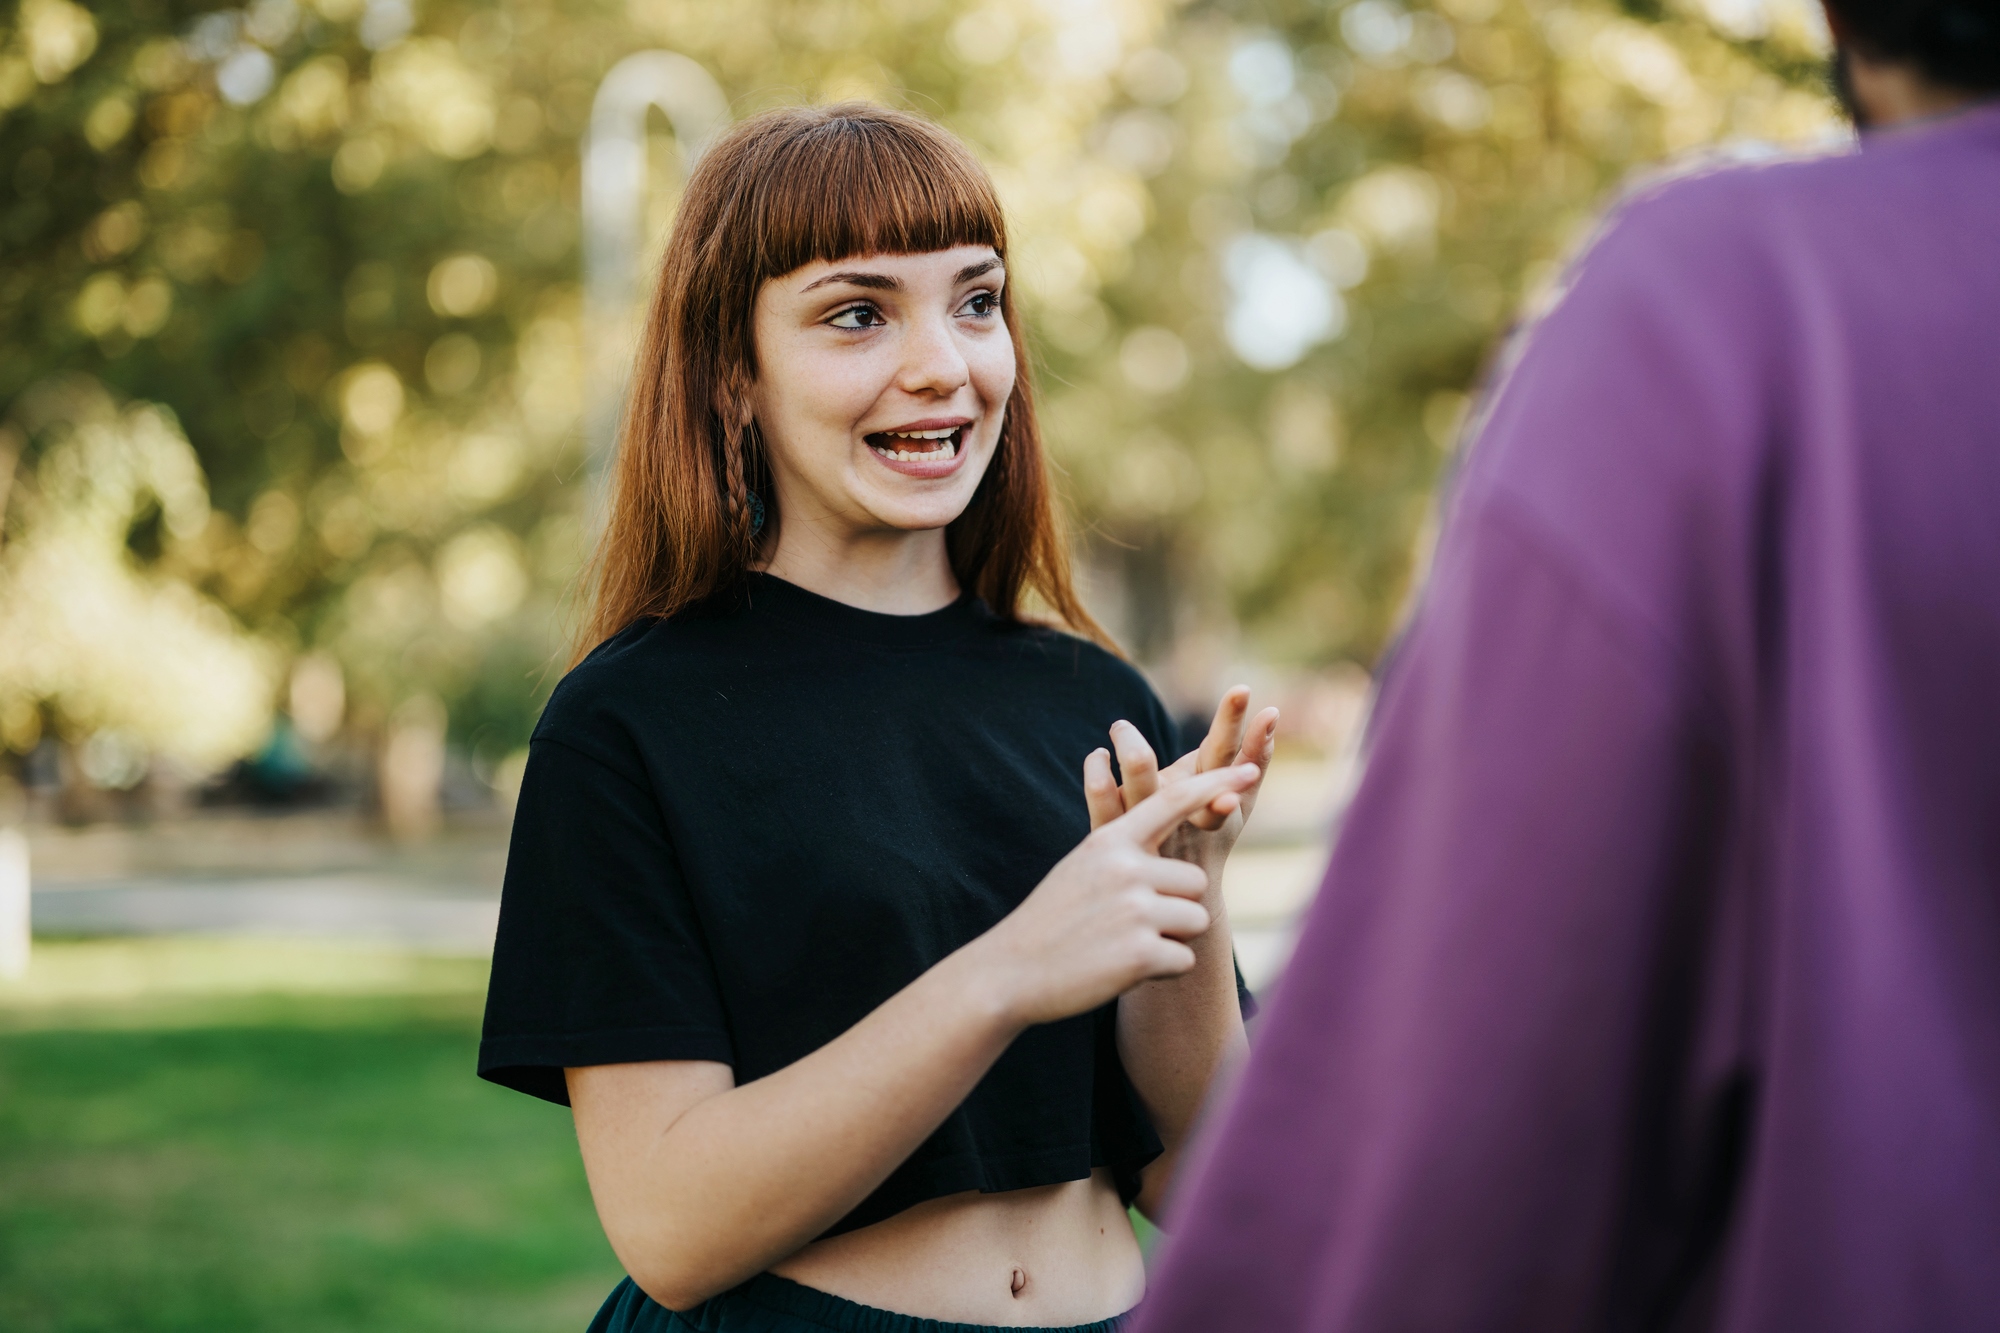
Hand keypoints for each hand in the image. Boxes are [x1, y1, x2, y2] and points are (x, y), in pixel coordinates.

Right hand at [970, 765, 1262, 1026]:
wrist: (1011, 971)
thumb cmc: (1053, 920)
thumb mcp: (1083, 866)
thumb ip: (1127, 850)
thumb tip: (1172, 840)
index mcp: (1112, 841)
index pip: (1174, 802)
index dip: (1215, 784)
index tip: (1249, 769)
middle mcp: (1127, 868)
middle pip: (1197, 884)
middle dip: (1176, 908)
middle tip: (1129, 925)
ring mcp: (1136, 910)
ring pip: (1196, 921)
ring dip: (1170, 940)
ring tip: (1122, 946)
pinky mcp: (1143, 953)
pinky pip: (1184, 959)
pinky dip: (1160, 971)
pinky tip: (1121, 969)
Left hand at [1084, 687, 1278, 871]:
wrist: (1168, 905)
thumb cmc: (1206, 843)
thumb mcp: (1236, 805)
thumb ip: (1254, 759)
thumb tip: (1271, 713)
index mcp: (1213, 809)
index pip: (1228, 762)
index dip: (1242, 734)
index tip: (1256, 701)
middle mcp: (1182, 817)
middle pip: (1196, 765)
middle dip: (1205, 732)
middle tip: (1217, 695)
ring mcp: (1147, 829)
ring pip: (1142, 781)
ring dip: (1133, 747)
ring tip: (1120, 726)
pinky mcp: (1114, 837)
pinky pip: (1102, 801)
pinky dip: (1099, 776)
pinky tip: (1098, 755)